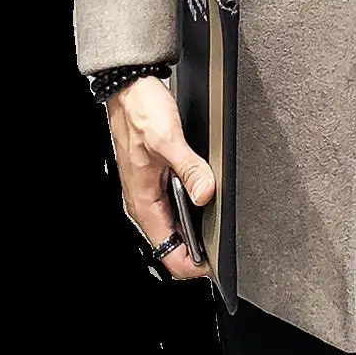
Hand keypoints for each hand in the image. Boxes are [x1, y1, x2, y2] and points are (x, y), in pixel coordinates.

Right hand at [104, 75, 214, 280]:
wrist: (130, 89)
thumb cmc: (141, 112)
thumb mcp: (169, 140)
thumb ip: (190, 169)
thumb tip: (206, 194)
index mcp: (143, 203)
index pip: (167, 254)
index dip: (193, 265)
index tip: (216, 262)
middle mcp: (144, 203)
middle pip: (173, 244)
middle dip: (198, 249)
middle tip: (225, 241)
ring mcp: (149, 192)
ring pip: (175, 226)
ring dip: (196, 229)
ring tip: (218, 223)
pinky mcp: (156, 179)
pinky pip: (175, 206)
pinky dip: (192, 209)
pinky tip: (206, 197)